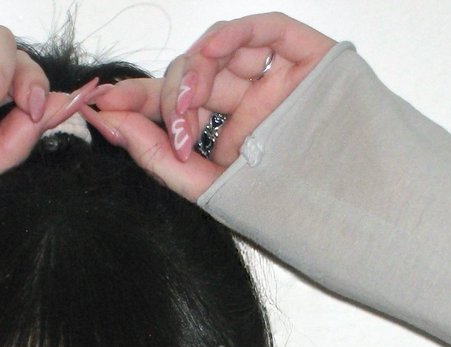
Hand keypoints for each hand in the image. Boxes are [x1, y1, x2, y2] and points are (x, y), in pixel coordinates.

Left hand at [85, 13, 334, 200]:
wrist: (348, 213)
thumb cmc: (283, 209)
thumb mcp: (205, 186)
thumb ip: (156, 156)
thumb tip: (110, 122)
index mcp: (225, 136)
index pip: (174, 106)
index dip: (137, 100)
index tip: (102, 103)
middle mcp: (247, 105)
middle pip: (192, 77)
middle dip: (166, 94)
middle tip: (169, 125)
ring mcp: (275, 80)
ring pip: (220, 51)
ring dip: (193, 71)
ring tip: (188, 110)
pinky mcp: (306, 58)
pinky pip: (264, 30)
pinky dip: (231, 35)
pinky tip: (211, 54)